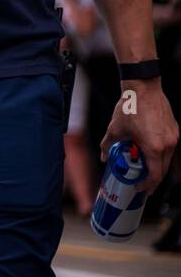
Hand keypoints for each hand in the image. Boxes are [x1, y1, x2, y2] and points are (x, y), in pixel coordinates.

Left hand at [100, 81, 177, 196]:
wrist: (144, 89)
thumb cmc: (130, 107)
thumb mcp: (114, 129)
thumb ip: (107, 145)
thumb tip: (103, 157)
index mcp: (154, 147)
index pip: (155, 174)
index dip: (148, 185)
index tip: (140, 188)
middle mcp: (168, 145)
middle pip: (163, 170)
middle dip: (153, 180)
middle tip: (143, 185)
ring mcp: (174, 138)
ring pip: (169, 160)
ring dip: (158, 167)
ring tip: (147, 171)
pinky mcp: (175, 131)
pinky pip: (171, 149)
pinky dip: (162, 155)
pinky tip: (152, 155)